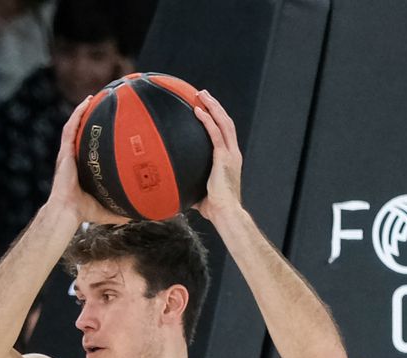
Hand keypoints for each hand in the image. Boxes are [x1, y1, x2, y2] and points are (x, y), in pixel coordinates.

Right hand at [47, 97, 131, 225]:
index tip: (108, 127)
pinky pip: (71, 128)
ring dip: (82, 111)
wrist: (68, 211)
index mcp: (83, 168)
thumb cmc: (84, 212)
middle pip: (82, 133)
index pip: (90, 148)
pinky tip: (87, 102)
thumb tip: (144, 214)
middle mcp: (74, 158)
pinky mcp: (64, 151)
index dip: (96, 137)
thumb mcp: (109, 209)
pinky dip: (78, 114)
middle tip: (102, 106)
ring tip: (93, 98)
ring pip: (74, 126)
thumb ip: (124, 211)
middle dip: (89, 119)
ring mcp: (68, 154)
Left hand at [192, 89, 242, 221]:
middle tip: (203, 95)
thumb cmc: (214, 208)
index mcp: (230, 160)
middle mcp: (233, 153)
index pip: (226, 134)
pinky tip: (197, 110)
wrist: (226, 213)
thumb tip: (173, 188)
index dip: (218, 119)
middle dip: (215, 106)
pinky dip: (207, 120)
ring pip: (223, 123)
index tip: (208, 109)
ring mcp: (230, 154)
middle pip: (226, 123)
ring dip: (213, 107)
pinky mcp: (224, 157)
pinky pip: (215, 133)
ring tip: (202, 95)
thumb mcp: (200, 192)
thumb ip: (190, 185)